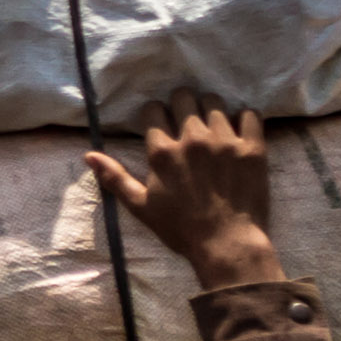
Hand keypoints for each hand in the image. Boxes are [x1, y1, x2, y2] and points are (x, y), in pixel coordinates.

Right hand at [89, 91, 278, 291]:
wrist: (227, 244)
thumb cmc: (180, 228)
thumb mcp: (140, 206)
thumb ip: (115, 178)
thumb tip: (89, 155)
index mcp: (162, 151)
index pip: (154, 109)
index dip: (155, 114)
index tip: (161, 124)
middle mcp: (192, 138)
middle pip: (184, 97)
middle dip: (181, 103)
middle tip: (186, 118)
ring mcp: (225, 141)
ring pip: (215, 102)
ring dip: (210, 109)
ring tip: (212, 124)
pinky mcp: (252, 147)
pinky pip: (250, 114)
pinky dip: (245, 117)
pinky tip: (239, 130)